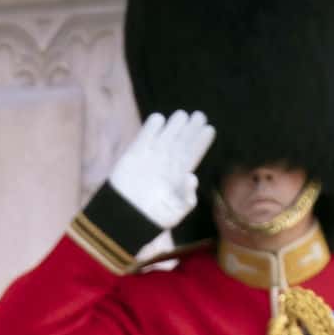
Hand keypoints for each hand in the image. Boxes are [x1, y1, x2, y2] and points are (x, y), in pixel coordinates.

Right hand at [105, 109, 216, 229]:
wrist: (124, 216)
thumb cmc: (152, 218)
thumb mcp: (175, 213)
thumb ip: (187, 199)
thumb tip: (192, 177)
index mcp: (182, 172)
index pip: (195, 151)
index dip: (202, 139)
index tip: (208, 129)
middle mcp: (170, 160)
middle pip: (184, 138)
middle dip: (193, 126)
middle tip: (198, 116)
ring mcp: (153, 154)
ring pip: (168, 131)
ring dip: (175, 122)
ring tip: (181, 117)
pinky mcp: (136, 151)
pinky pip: (147, 132)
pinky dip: (153, 124)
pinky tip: (159, 121)